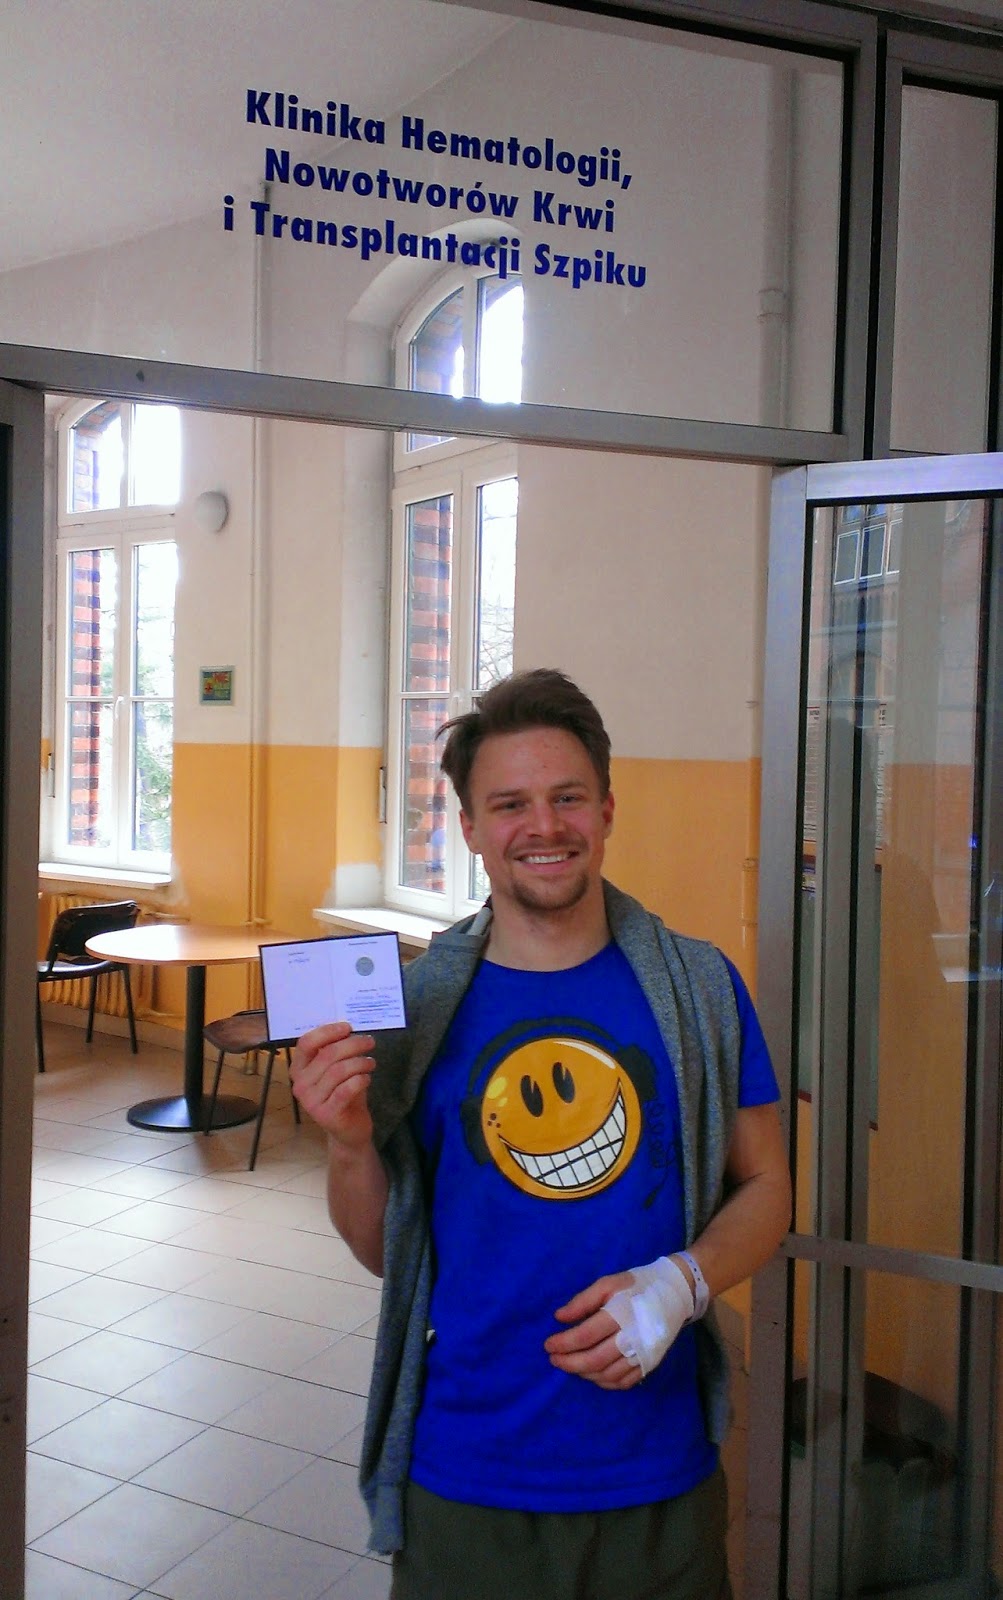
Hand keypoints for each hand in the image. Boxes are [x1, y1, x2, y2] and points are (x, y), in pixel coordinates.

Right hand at [289, 1021, 376, 1149]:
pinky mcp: (326, 1114)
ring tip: (371, 1062)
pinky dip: (361, 1079)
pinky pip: (347, 1088)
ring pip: (340, 1070)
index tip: (348, 1027)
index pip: (306, 1043)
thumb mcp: (336, 1069)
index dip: (328, 1031)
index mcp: (298, 1069)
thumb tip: (349, 1027)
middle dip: (353, 1044)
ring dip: (360, 1062)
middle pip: (328, 1054)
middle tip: (370, 1042)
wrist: (348, 1130)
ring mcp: (311, 1101)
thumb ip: (336, 1050)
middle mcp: (300, 1084)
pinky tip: (367, 1078)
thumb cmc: (342, 1093)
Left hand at [544, 1271, 643, 1390]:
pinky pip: (623, 1382)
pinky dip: (604, 1383)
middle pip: (595, 1360)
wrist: (674, 1294)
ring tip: (570, 1365)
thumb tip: (559, 1318)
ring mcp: (643, 1355)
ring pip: (607, 1375)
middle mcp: (632, 1338)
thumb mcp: (608, 1283)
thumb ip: (583, 1301)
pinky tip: (592, 1374)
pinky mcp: (649, 1364)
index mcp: (620, 1315)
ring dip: (584, 1374)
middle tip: (554, 1360)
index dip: (563, 1343)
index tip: (548, 1345)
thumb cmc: (635, 1286)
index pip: (585, 1336)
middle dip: (569, 1363)